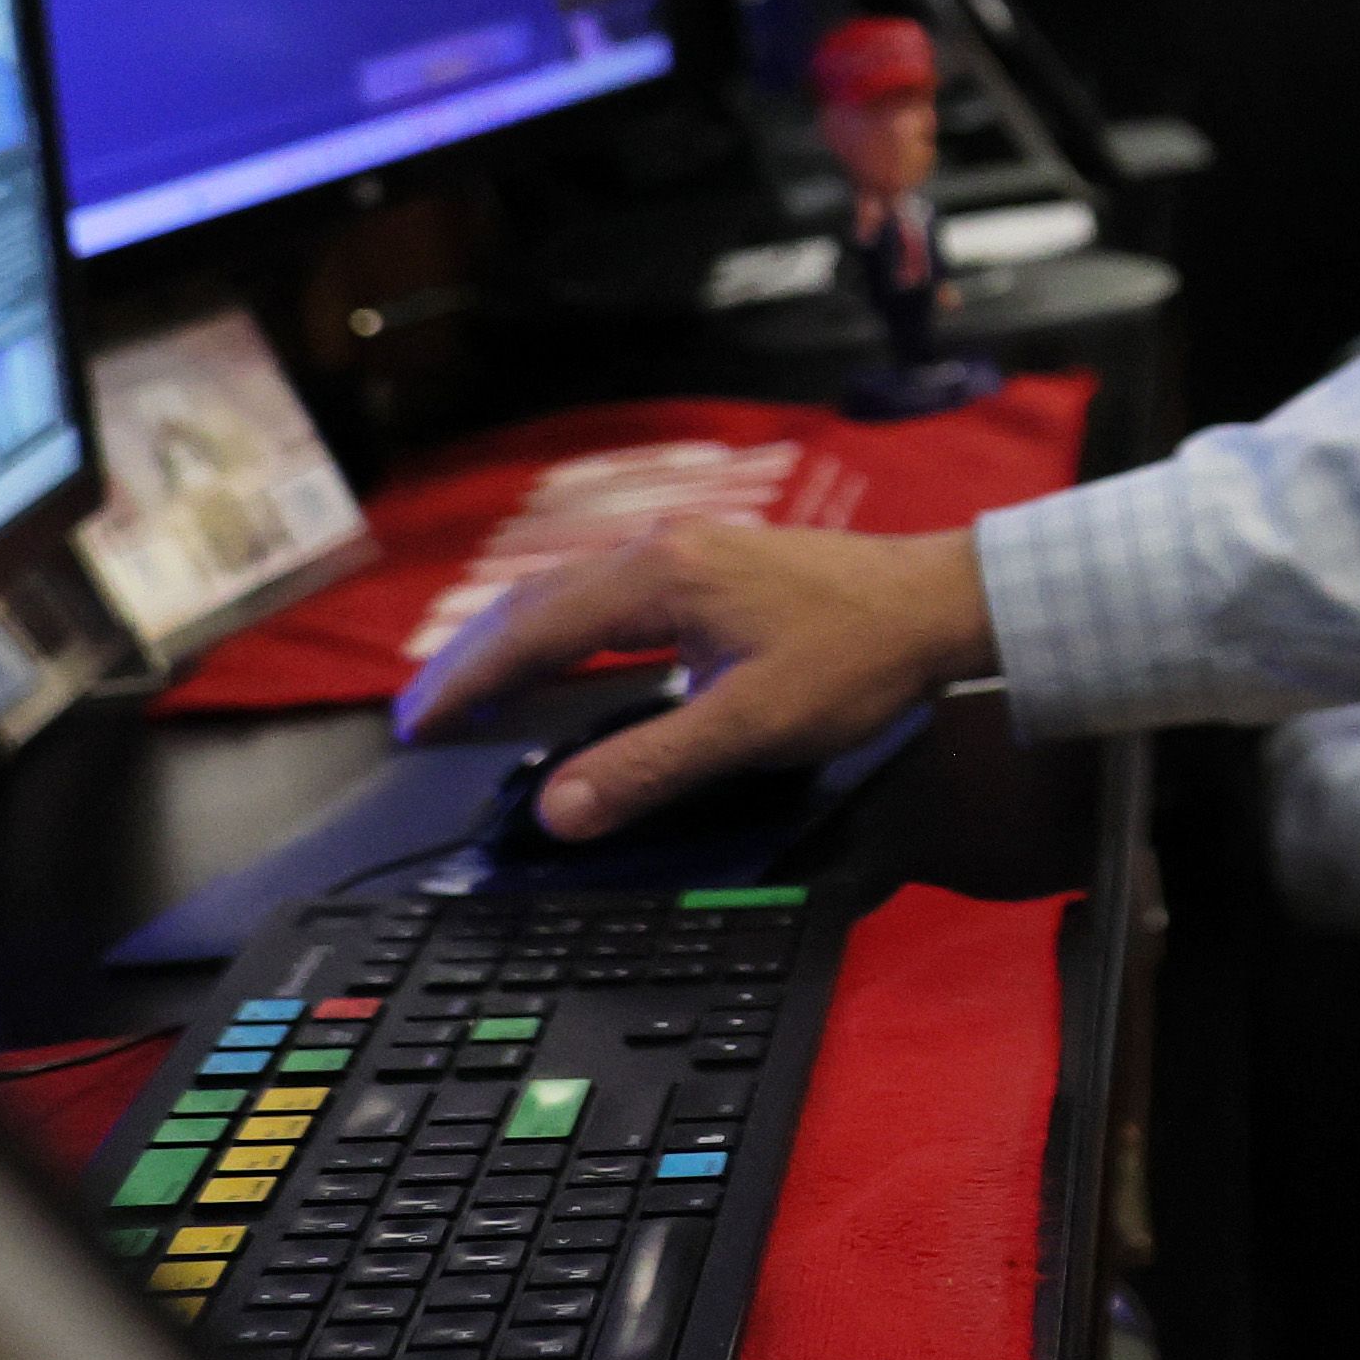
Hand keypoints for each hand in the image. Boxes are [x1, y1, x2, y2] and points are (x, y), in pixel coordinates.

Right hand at [391, 521, 995, 839]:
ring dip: (516, 639)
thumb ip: (650, 766)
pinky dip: (564, 627)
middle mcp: (663, 550)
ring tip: (471, 686)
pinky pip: (610, 593)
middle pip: (540, 602)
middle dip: (475, 658)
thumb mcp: (751, 726)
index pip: (534, 632)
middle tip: (421, 713)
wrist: (941, 602)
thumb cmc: (856, 658)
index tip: (418, 724)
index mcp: (660, 579)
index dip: (472, 682)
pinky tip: (563, 653)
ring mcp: (689, 550)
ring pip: (573, 592)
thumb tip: (558, 810)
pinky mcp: (714, 564)